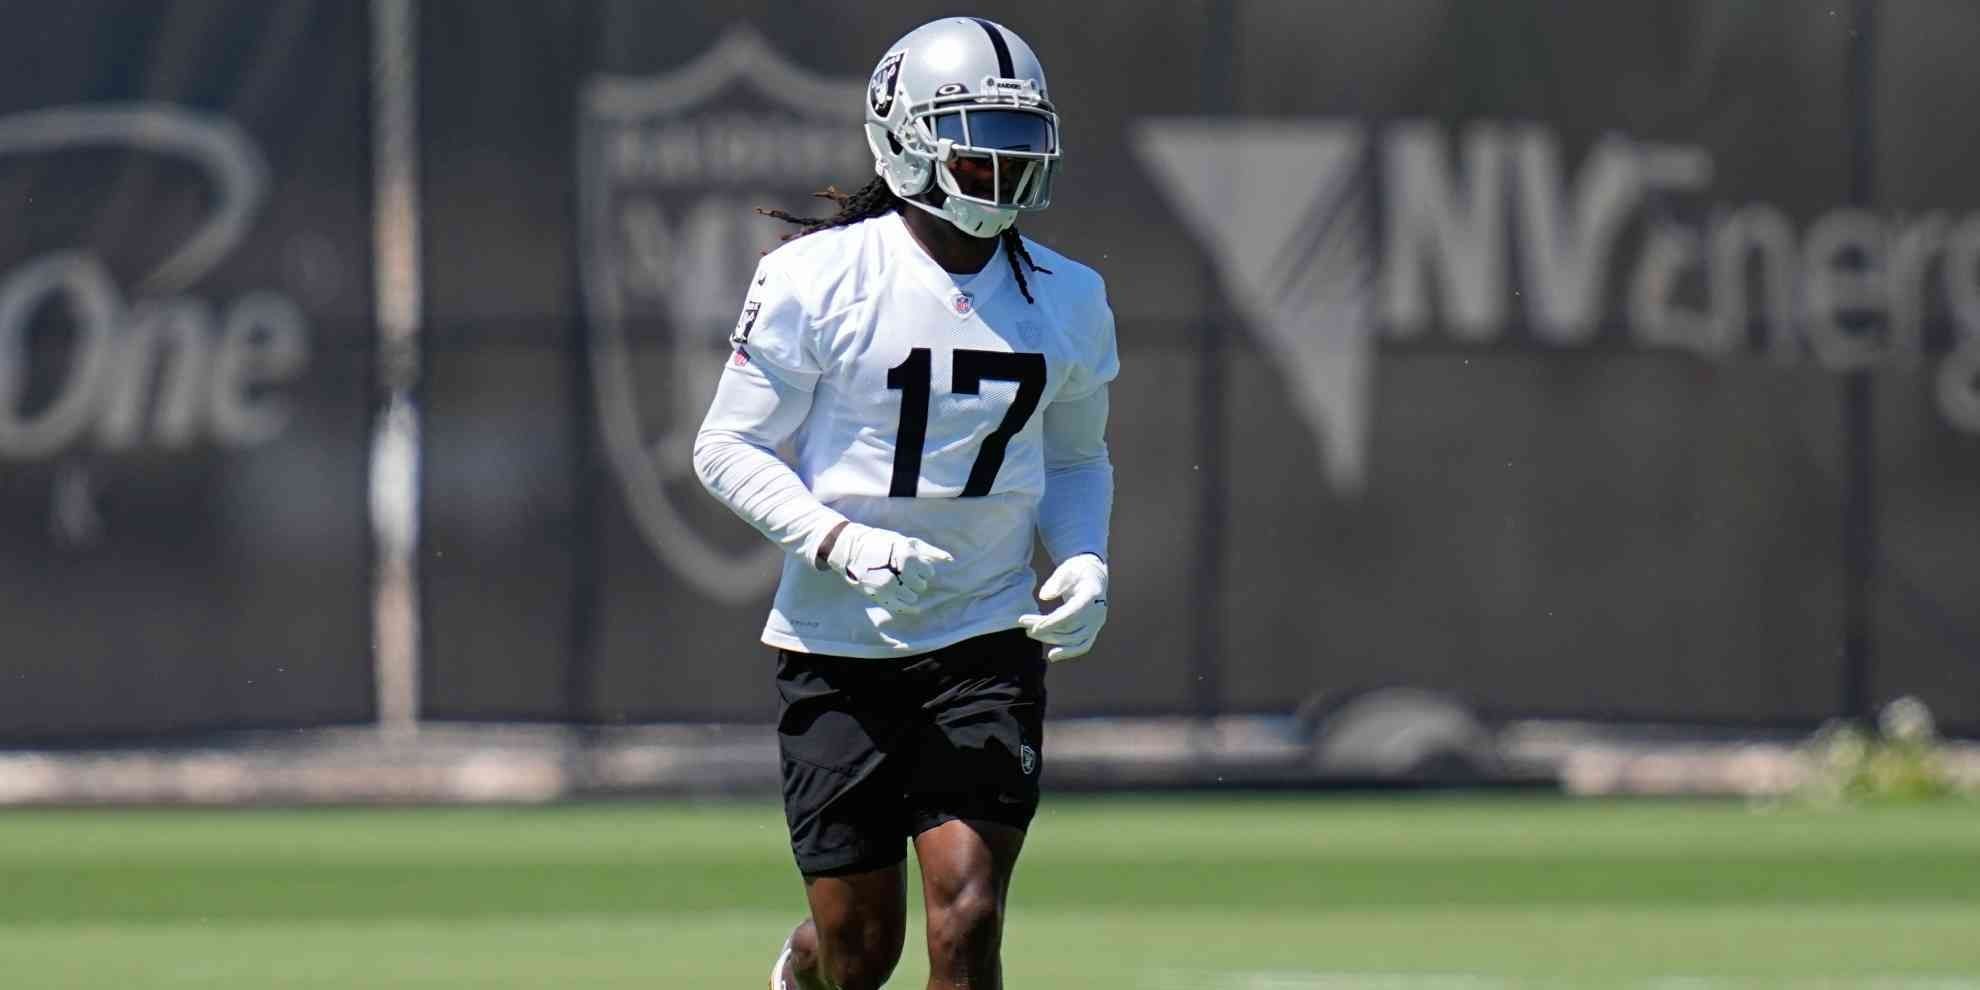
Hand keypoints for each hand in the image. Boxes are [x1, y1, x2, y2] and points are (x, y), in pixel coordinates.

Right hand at [825, 522, 954, 615]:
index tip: (913, 565)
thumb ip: (928, 552)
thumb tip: (950, 560)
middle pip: (921, 585)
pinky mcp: (879, 596)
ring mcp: (888, 586)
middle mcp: (899, 573)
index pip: (928, 572)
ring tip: (899, 583)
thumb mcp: (904, 541)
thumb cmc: (880, 542)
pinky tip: (911, 605)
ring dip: (909, 591)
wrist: (848, 549)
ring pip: (912, 597)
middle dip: (916, 580)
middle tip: (904, 574)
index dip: (923, 569)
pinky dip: (908, 607)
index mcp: (907, 556)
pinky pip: (901, 607)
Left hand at [1017, 554, 1107, 661]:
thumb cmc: (1077, 570)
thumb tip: (1044, 596)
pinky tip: (1052, 656)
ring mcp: (1097, 623)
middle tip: (1024, 624)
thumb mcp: (1067, 569)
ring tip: (1030, 632)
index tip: (1034, 627)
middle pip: (1069, 627)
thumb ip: (1056, 582)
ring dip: (1051, 638)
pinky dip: (1068, 652)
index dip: (1052, 622)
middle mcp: (1097, 612)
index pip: (1071, 613)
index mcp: (1091, 594)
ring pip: (1073, 639)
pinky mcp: (1093, 630)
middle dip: (1045, 629)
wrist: (1093, 575)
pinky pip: (1082, 645)